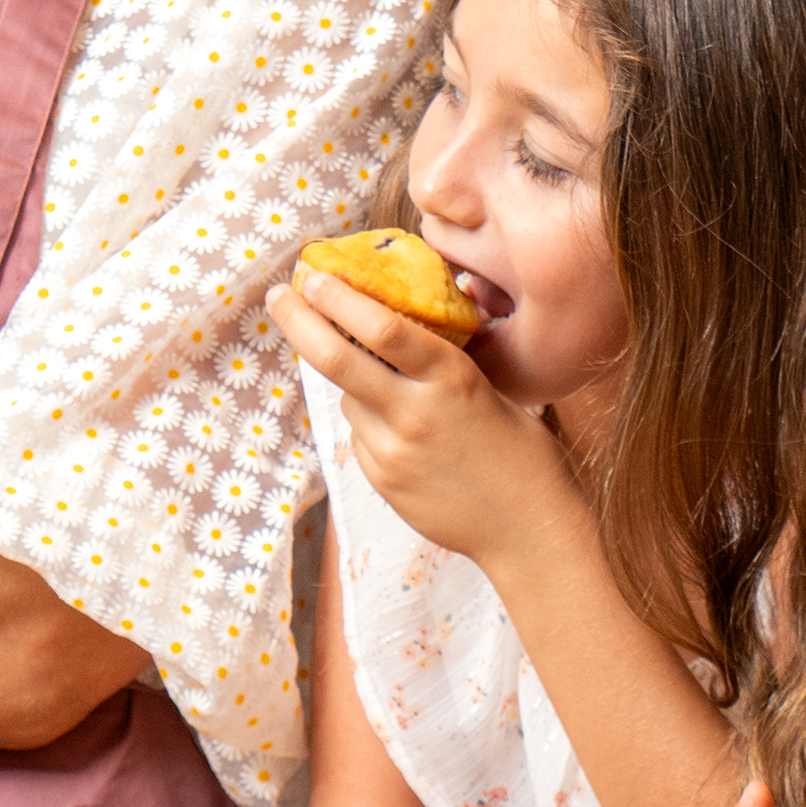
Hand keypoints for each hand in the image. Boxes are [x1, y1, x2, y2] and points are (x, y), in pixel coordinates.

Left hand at [270, 265, 580, 573]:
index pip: (384, 329)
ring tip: (393, 392)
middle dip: (298, 321)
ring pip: (349, 400)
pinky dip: (370, 424)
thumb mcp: (488, 390)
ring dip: (353, 384)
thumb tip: (391, 325)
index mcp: (451, 379)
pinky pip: (360, 436)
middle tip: (278, 296)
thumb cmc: (520, 451)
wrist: (528, 530)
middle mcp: (415, 413)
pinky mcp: (382, 481)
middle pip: (336, 360)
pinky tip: (406, 437)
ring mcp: (393, 452)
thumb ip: (439, 363)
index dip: (341, 299)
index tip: (314, 276)